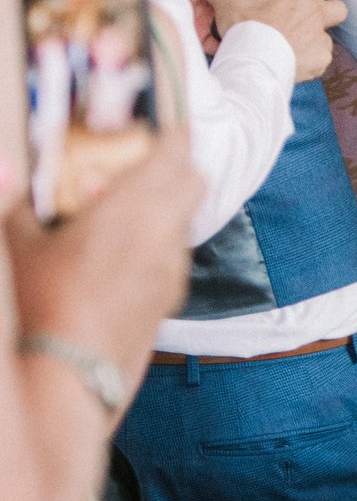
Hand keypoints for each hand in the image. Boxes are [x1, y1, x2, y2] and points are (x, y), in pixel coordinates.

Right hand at [7, 122, 198, 404]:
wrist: (69, 379)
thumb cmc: (43, 305)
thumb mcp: (20, 246)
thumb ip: (14, 201)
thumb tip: (5, 169)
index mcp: (133, 208)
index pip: (175, 154)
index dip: (175, 133)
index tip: (168, 121)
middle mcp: (164, 235)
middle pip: (194, 183)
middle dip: (179, 164)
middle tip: (151, 156)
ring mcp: (172, 271)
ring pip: (186, 222)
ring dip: (169, 205)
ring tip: (130, 204)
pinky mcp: (169, 301)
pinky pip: (175, 256)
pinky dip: (161, 241)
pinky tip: (127, 252)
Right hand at [201, 0, 347, 78]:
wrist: (252, 59)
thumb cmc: (244, 27)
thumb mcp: (228, 1)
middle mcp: (315, 14)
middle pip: (341, 9)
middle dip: (333, 13)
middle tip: (316, 19)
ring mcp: (320, 38)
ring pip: (329, 37)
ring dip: (316, 40)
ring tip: (295, 46)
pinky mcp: (320, 60)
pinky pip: (321, 60)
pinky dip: (310, 61)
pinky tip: (293, 61)